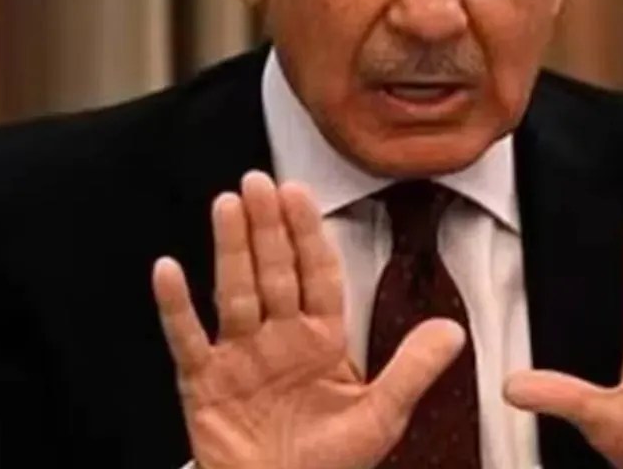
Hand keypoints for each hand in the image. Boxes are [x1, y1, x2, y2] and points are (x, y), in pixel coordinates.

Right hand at [152, 171, 465, 468]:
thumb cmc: (328, 464)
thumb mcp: (381, 418)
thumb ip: (411, 370)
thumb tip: (454, 330)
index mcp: (320, 339)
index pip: (315, 274)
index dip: (308, 234)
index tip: (299, 193)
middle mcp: (277, 338)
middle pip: (273, 272)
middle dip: (268, 227)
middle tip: (259, 181)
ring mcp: (238, 357)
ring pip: (234, 293)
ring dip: (230, 250)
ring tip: (227, 205)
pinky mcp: (203, 383)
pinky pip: (187, 339)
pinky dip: (176, 306)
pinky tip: (168, 269)